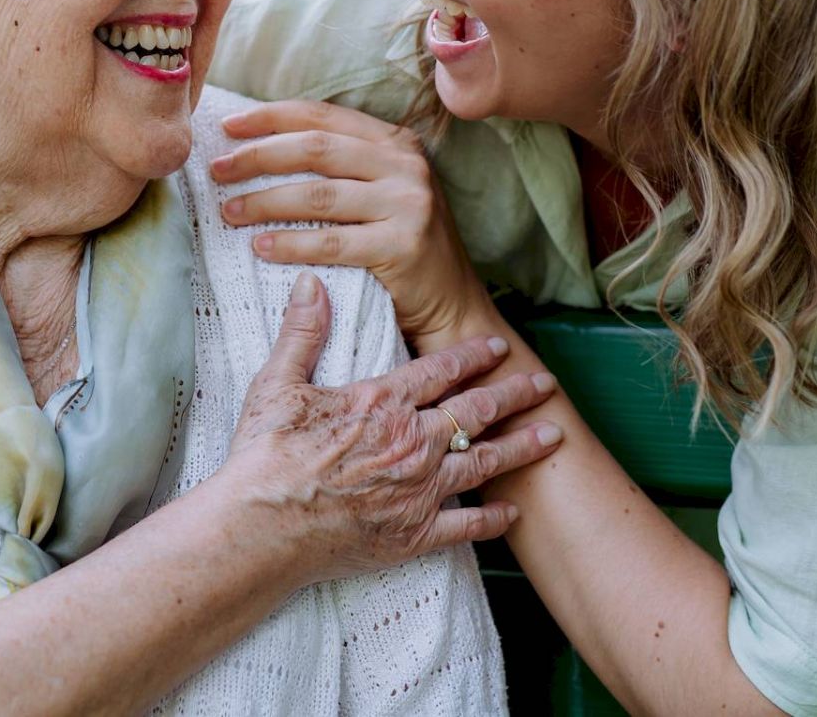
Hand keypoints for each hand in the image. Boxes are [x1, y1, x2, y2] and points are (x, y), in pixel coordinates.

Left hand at [212, 100, 484, 346]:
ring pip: (317, 195)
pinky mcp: (403, 245)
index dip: (271, 118)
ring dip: (264, 202)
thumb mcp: (380, 189)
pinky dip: (290, 244)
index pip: (323, 116)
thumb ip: (339, 164)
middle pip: (315, 149)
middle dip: (258, 157)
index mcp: (395, 141)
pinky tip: (260, 246)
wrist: (452, 304)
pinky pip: (330, 242)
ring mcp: (408, 203)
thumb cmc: (399, 243)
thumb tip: (257, 146)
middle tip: (218, 170)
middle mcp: (405, 165)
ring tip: (228, 212)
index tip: (228, 126)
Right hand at [225, 271, 560, 581]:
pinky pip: (467, 526)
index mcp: (383, 402)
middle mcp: (412, 441)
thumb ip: (302, 331)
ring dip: (521, 447)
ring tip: (552, 435)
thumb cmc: (268, 455)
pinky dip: (494, 519)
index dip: (472, 355)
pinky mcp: (415, 534)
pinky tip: (513, 512)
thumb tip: (312, 282)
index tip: (498, 345)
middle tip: (543, 383)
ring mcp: (419, 490)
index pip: (440, 370)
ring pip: (484, 462)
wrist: (264, 528)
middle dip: (513, 393)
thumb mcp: (278, 382)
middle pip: (475, 411)